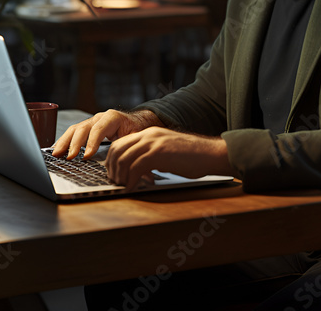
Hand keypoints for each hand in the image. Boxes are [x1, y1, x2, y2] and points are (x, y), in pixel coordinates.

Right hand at [52, 108, 162, 159]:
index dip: (92, 142)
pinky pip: (72, 133)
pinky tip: (57, 150)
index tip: (86, 156)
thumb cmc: (135, 130)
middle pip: (83, 128)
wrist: (134, 122)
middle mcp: (99, 117)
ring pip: (74, 129)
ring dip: (64, 142)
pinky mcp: (85, 128)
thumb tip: (142, 171)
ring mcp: (91, 121)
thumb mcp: (137, 137)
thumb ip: (135, 150)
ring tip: (56, 154)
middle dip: (75, 143)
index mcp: (113, 118)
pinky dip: (64, 141)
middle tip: (69, 157)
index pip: (99, 129)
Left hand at [105, 126, 231, 189]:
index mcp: (148, 133)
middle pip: (117, 150)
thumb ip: (150, 154)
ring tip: (122, 187)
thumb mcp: (165, 150)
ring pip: (124, 159)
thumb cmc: (190, 156)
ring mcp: (153, 143)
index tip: (112, 174)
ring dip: (120, 176)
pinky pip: (135, 168)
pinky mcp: (158, 153)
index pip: (120, 143)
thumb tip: (134, 168)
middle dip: (112, 168)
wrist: (208, 153)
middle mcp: (148, 135)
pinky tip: (132, 189)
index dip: (112, 160)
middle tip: (114, 182)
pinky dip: (130, 181)